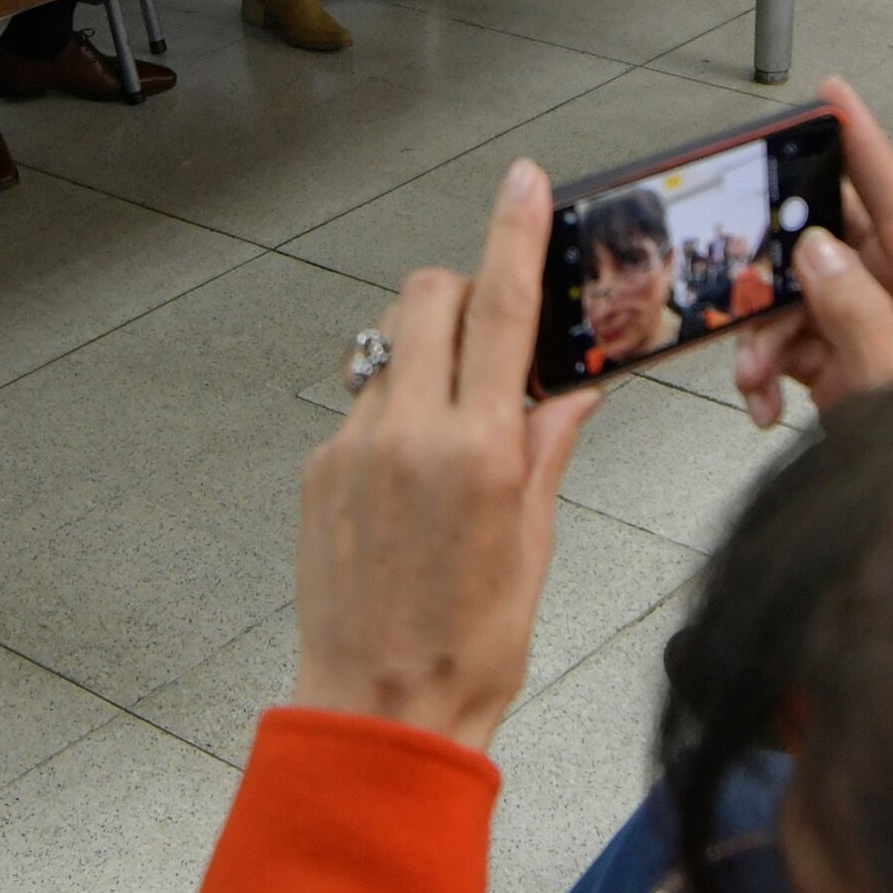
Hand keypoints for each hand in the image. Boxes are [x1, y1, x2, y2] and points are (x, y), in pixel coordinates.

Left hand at [294, 161, 604, 751]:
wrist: (379, 709)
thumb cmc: (468, 647)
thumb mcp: (534, 545)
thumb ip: (546, 450)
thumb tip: (572, 392)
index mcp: (478, 450)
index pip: (503, 308)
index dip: (513, 232)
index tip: (521, 182)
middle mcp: (408, 434)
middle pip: (430, 297)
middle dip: (465, 292)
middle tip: (496, 337)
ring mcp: (353, 448)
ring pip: (394, 348)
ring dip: (430, 356)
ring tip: (457, 425)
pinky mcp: (319, 471)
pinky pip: (365, 406)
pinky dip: (397, 413)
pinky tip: (415, 478)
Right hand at [732, 76, 892, 423]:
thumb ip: (857, 323)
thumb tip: (821, 253)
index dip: (867, 150)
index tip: (837, 98)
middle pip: (845, 252)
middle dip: (785, 263)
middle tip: (745, 263)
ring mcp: (888, 351)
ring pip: (811, 304)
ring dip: (768, 336)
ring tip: (751, 381)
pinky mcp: (861, 382)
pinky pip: (804, 351)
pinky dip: (771, 371)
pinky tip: (758, 406)